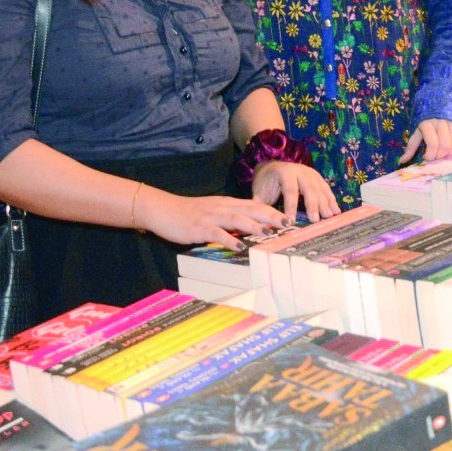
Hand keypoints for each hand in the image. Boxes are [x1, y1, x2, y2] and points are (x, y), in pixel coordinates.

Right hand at [138, 188, 289, 250]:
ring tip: (270, 233)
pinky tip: (240, 246)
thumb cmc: (189, 213)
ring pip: (238, 218)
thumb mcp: (213, 211)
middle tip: (288, 224)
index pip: (255, 205)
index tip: (289, 218)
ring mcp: (211, 216)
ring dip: (255, 225)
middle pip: (251, 209)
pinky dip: (230, 239)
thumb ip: (231, 217)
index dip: (272, 211)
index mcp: (227, 203)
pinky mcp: (199, 227)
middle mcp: (223, 207)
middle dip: (271, 216)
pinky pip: (217, 233)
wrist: (162, 209)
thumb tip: (249, 227)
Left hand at [252, 161, 337, 222]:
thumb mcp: (260, 193)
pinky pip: (326, 189)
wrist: (272, 168)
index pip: (290, 191)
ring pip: (319, 189)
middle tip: (315, 220)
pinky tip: (336, 211)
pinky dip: (331, 200)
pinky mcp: (318, 178)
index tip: (291, 221)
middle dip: (312, 205)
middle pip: (308, 189)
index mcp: (285, 172)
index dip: (291, 206)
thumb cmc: (265, 183)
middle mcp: (300, 170)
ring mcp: (311, 173)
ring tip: (328, 217)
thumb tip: (260, 224)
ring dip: (325, 204)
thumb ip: (260, 207)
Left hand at [401, 118, 451, 163]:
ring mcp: (451, 123)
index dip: (430, 155)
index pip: (433, 144)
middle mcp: (441, 123)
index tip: (425, 157)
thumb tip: (402, 161)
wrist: (436, 103)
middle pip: (445, 146)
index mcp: (428, 124)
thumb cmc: (424, 120)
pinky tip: (448, 150)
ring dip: (448, 154)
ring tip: (441, 153)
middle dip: (439, 156)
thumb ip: (411, 147)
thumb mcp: (416, 132)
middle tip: (434, 156)